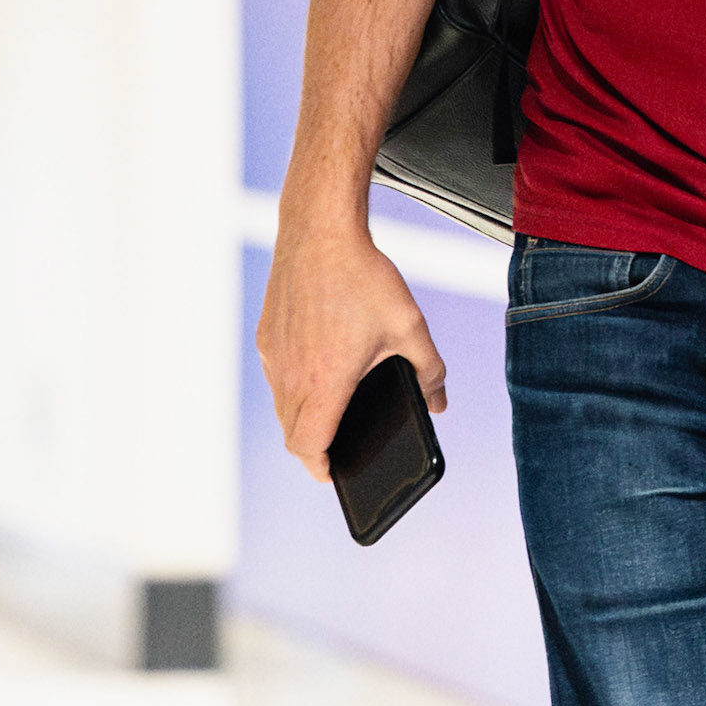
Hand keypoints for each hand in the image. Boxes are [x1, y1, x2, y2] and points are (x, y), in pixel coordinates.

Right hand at [257, 224, 446, 483]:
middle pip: (293, 432)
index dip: (321, 468)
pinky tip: (318, 369)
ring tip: (331, 413)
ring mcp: (274, 354)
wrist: (320, 231)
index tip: (335, 474)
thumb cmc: (365, 278)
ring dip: (301, 417)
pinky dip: (292, 386)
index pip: (309, 447)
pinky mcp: (266, 334)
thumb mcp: (409, 327)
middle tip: (337, 448)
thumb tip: (439, 403)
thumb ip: (429, 371)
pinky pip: (276, 375)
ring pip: (281, 405)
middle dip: (313, 447)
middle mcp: (291, 375)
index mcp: (325, 382)